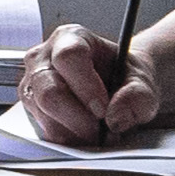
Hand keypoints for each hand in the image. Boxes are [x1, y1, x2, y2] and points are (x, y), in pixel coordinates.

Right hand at [12, 24, 158, 148]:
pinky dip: (69, 138)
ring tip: (99, 132)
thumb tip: (115, 116)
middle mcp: (44, 57)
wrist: (117, 88)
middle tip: (102, 131)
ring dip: (74, 131)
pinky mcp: (31, 108)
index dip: (85, 86)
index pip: (69, 56)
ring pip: (44, 114)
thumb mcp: (143, 83)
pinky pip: (44, 130)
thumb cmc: (124, 78)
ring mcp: (33, 83)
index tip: (103, 109)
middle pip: (49, 91)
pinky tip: (86, 133)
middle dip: (78, 118)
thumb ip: (137, 96)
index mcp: (71, 37)